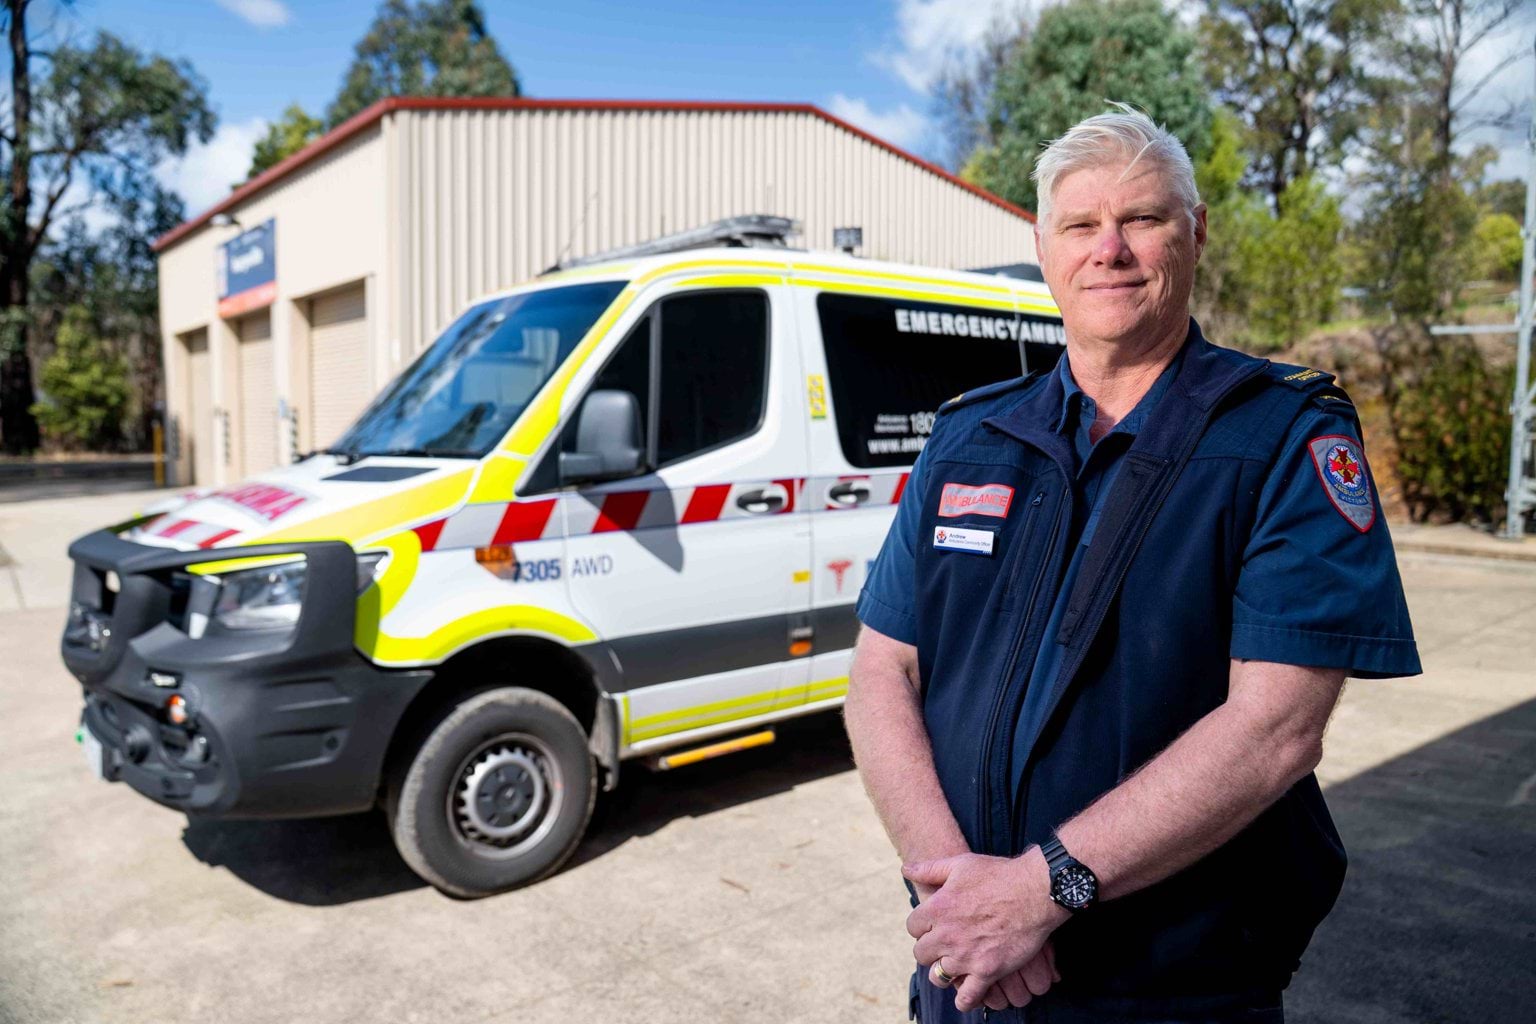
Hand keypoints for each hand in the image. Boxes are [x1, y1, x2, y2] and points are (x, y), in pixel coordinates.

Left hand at [904, 851, 1068, 1012]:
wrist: (1035, 891)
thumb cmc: (999, 874)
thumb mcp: (960, 864)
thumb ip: (929, 869)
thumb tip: (906, 869)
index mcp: (937, 908)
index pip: (912, 927)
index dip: (923, 926)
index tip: (934, 925)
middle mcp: (946, 934)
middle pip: (921, 953)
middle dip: (930, 949)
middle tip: (944, 945)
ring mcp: (966, 955)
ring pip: (938, 976)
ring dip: (943, 972)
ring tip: (954, 966)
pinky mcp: (987, 971)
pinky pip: (966, 996)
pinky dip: (964, 999)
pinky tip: (966, 994)